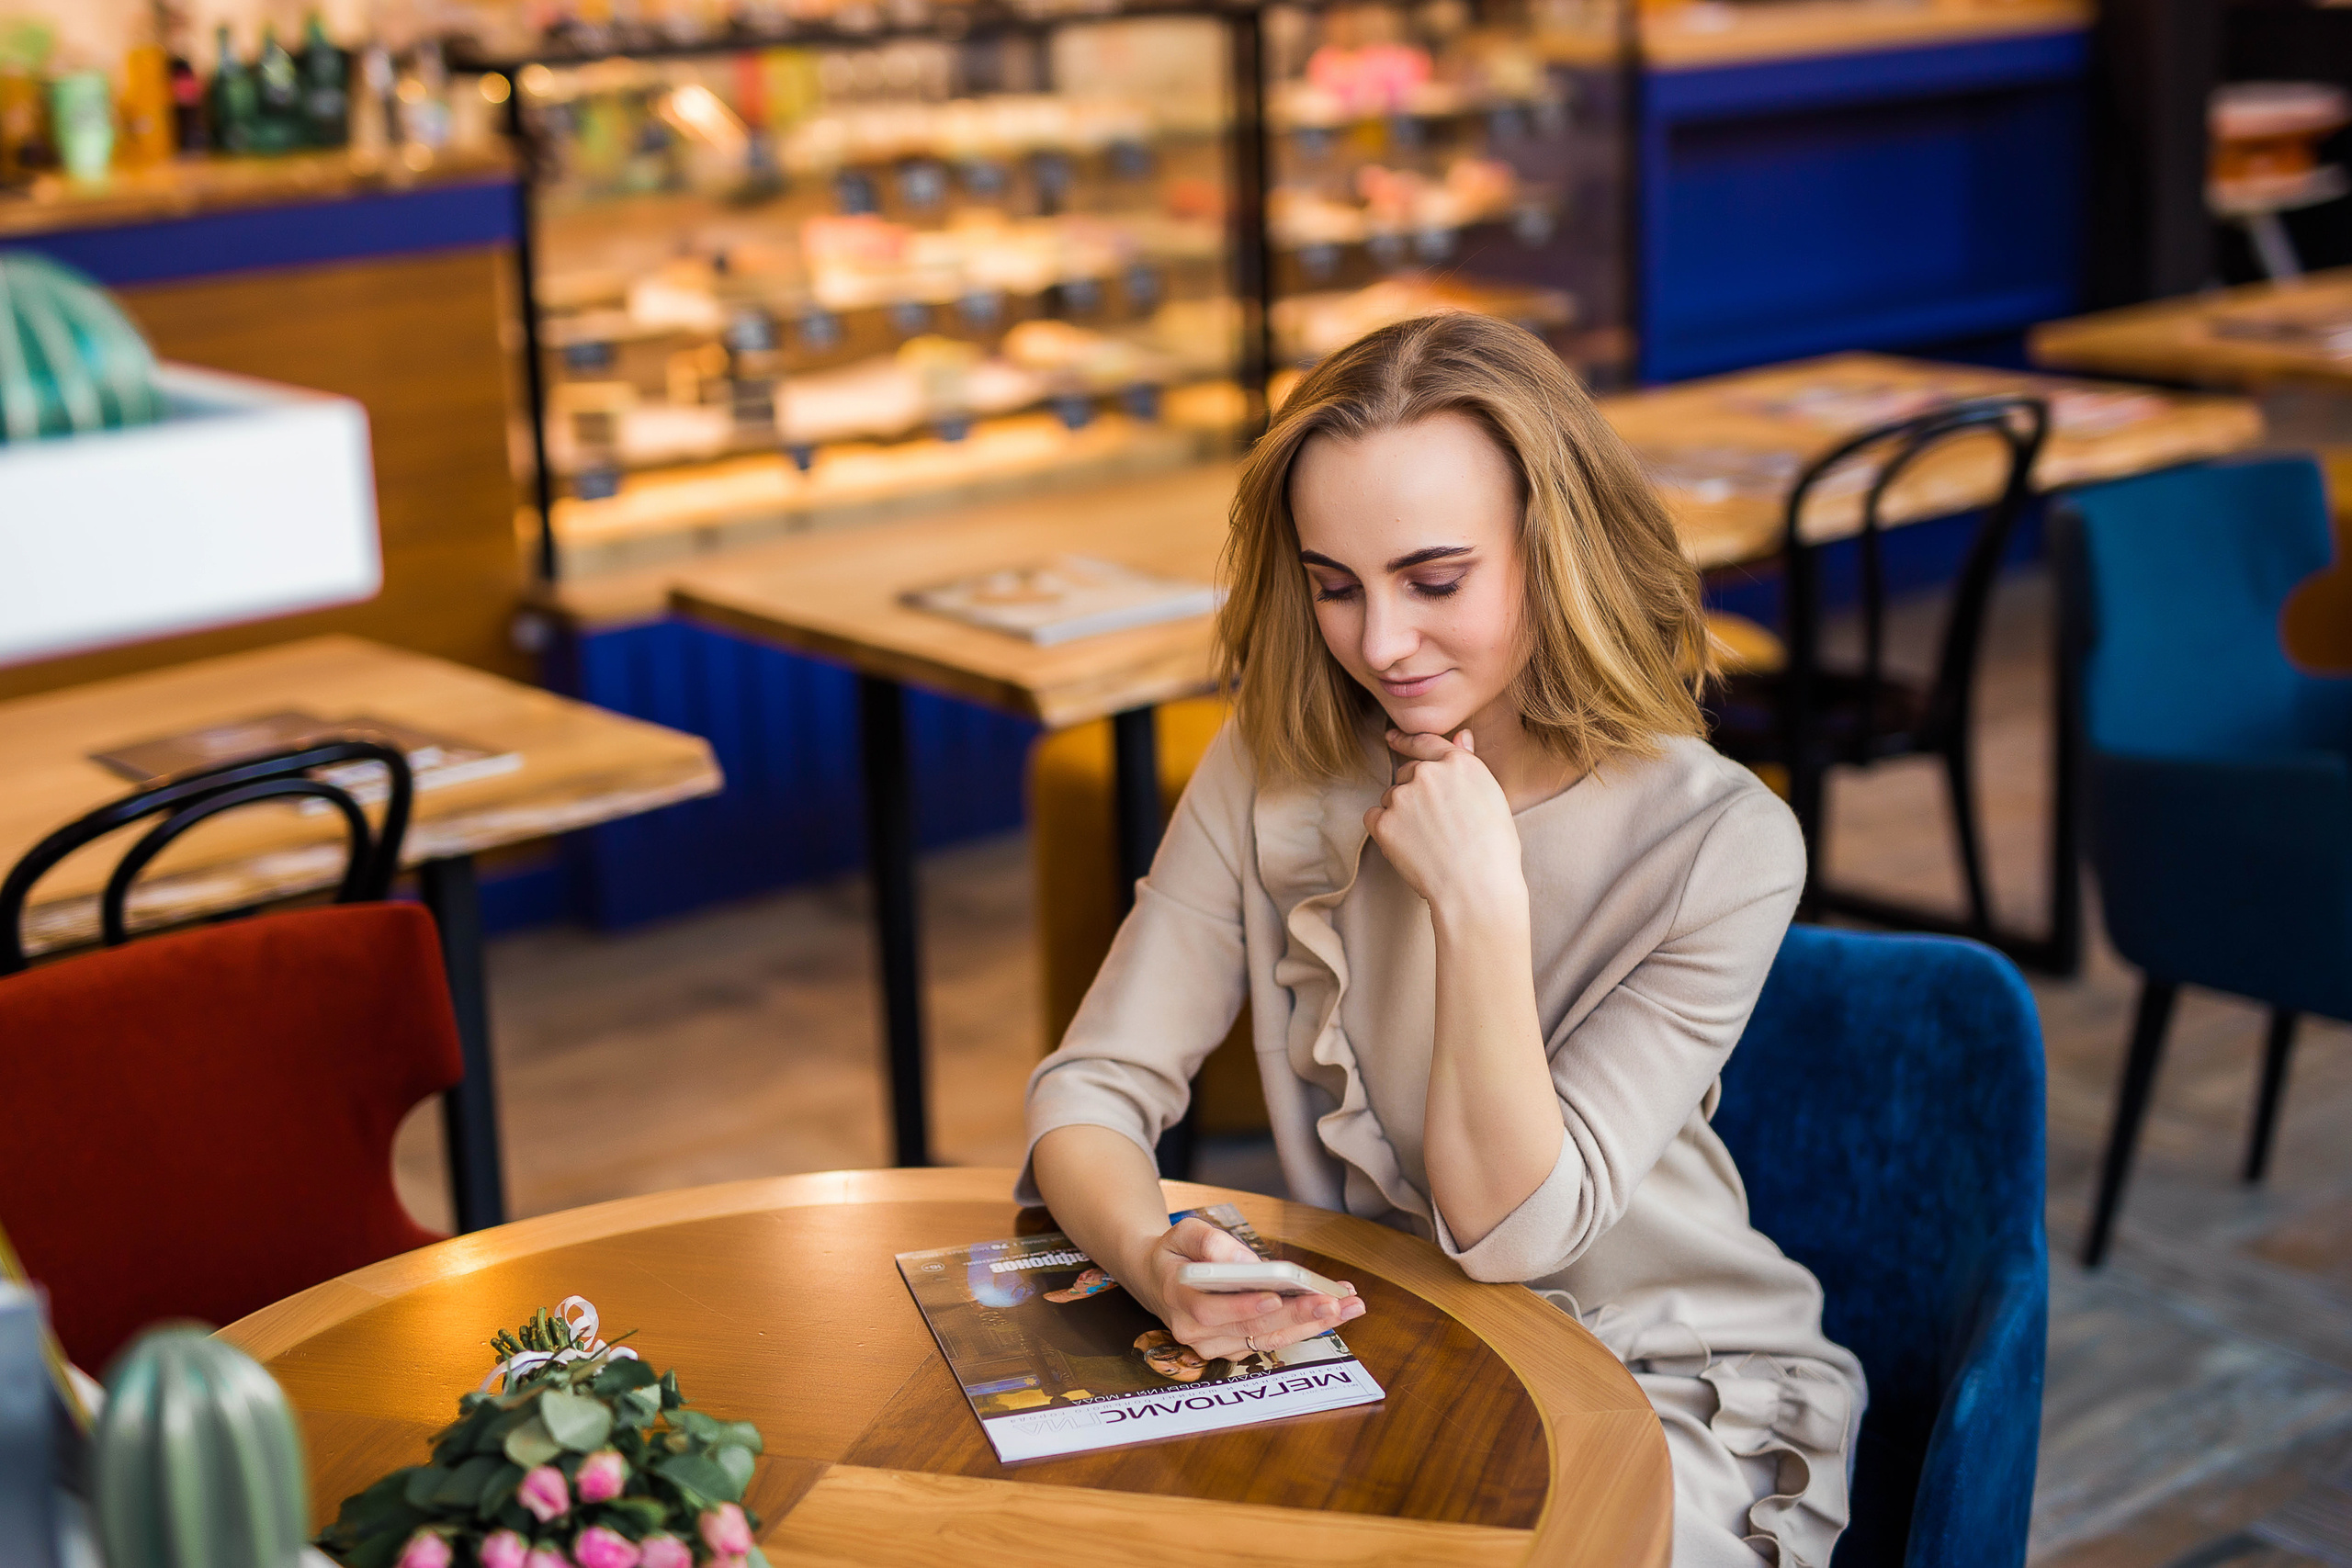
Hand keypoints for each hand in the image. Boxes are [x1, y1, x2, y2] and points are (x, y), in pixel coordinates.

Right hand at [1130, 1218, 1363, 1360]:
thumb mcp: (1182, 1233)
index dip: (1245, 1307)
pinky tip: (1334, 1309)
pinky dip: (1304, 1325)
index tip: (1276, 1297)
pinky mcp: (1234, 1347)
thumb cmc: (1175, 1253)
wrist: (1159, 1280)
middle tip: (1333, 1301)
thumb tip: (1243, 1260)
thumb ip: (1208, 1241)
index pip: (1211, 1310)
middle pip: (1252, 1327)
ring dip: (1311, 1323)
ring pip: (1268, 1337)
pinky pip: (1272, 1339)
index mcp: (1179, 1300)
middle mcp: (1195, 1332)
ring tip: (1348, 1305)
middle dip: (1297, 1315)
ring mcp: (1215, 1345)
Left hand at [1364, 728, 1527, 926]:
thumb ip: (1469, 765)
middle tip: (1433, 824)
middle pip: (1408, 773)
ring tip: (1427, 842)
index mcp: (1459, 764)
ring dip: (1400, 813)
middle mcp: (1428, 772)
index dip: (1406, 740)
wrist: (1476, 886)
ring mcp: (1403, 795)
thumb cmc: (1493, 850)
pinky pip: (1374, 817)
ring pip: (1391, 797)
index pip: (1426, 742)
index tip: (1391, 738)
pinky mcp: (1384, 821)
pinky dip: (1384, 830)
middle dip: (1414, 792)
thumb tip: (1461, 736)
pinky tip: (1407, 848)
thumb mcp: (1491, 798)